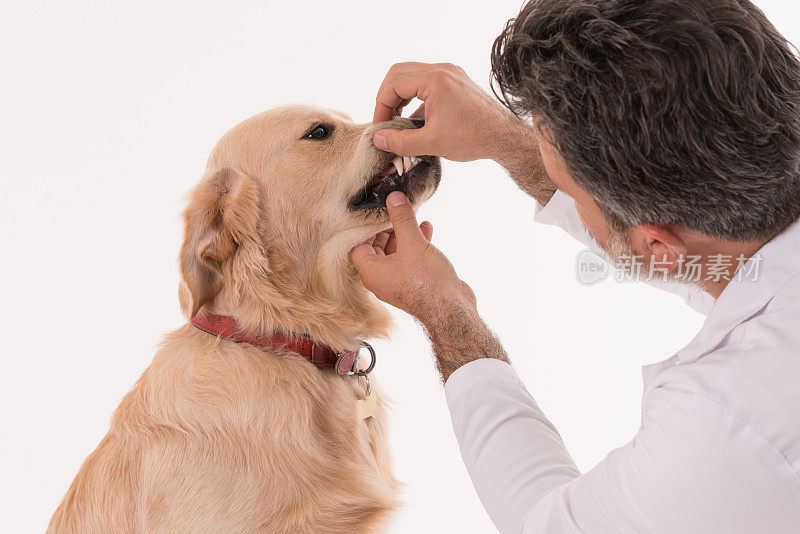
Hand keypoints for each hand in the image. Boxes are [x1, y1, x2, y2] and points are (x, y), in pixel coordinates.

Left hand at [351, 191, 476, 323]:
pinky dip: (416, 242)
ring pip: (395, 251)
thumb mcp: (413, 244)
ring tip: (412, 215)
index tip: (378, 210)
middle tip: (395, 209)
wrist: (452, 311)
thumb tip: (393, 197)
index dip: (366, 227)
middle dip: (387, 227)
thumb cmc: (428, 283)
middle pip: (376, 247)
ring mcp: (398, 280)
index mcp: (372, 273)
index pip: (358, 245)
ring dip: (403, 232)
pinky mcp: (415, 281)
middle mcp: (381, 278)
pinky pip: (410, 257)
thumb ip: (402, 219)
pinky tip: (427, 228)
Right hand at [372, 62, 523, 161]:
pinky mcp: (456, 82)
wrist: (504, 137)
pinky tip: (415, 120)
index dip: (381, 106)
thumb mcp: (432, 143)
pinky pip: (426, 83)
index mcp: (435, 80)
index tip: (380, 126)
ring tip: (396, 120)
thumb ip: (401, 141)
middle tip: (384, 120)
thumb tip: (378, 139)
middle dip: (387, 97)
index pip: (394, 84)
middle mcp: (442, 70)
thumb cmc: (474, 138)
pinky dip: (415, 98)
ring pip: (412, 76)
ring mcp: (450, 74)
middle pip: (399, 73)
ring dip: (400, 96)